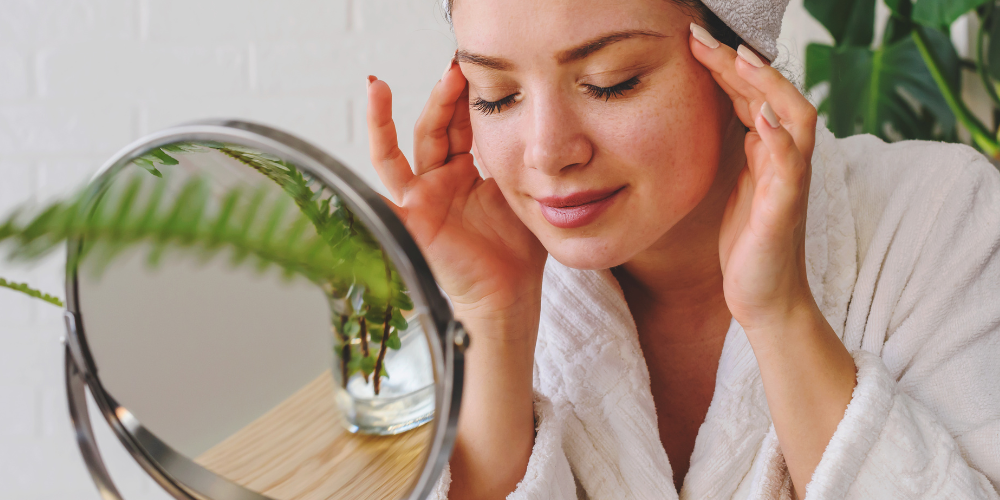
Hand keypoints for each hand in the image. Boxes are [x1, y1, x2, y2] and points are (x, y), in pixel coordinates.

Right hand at [366, 62, 545, 330]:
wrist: (507, 296)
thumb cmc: (517, 253)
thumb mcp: (521, 193)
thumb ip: (516, 160)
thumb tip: (531, 124)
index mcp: (465, 175)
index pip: (460, 126)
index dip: (465, 99)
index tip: (474, 70)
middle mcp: (439, 182)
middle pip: (432, 129)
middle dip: (442, 98)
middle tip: (454, 70)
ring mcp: (421, 199)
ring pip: (397, 150)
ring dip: (387, 118)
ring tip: (379, 87)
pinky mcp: (410, 217)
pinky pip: (385, 185)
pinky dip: (375, 152)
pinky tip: (361, 137)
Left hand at [690, 34, 818, 330]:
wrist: (765, 299)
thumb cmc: (749, 246)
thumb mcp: (738, 189)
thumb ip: (740, 153)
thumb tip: (729, 118)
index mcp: (770, 153)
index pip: (753, 95)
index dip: (728, 66)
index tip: (693, 41)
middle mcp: (786, 161)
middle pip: (775, 95)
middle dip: (741, 63)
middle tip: (703, 36)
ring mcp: (790, 183)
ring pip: (795, 119)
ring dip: (768, 88)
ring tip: (740, 61)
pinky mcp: (784, 210)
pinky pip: (790, 167)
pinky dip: (780, 139)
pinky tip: (761, 117)